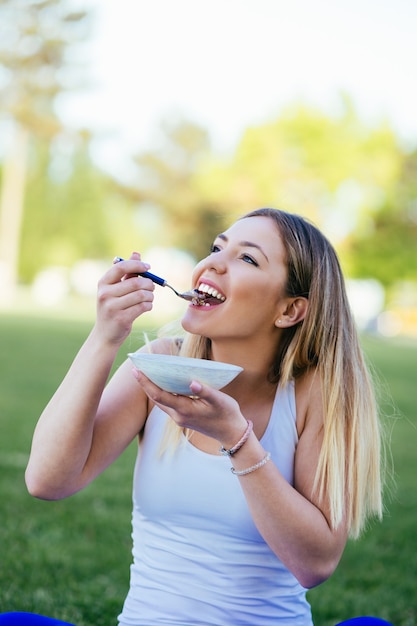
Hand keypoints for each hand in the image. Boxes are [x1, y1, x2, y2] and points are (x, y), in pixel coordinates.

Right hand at [94, 252, 154, 345]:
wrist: (105, 334)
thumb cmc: (113, 308)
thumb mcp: (115, 289)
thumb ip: (126, 272)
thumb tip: (136, 254)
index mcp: (103, 283)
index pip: (121, 267)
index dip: (137, 265)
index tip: (148, 267)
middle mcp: (105, 294)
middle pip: (135, 282)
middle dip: (148, 284)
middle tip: (152, 288)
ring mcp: (112, 307)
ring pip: (141, 295)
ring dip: (150, 296)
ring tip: (149, 298)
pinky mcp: (121, 319)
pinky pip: (143, 307)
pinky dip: (149, 305)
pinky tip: (146, 306)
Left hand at [132, 369, 246, 445]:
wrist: (231, 433)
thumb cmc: (227, 414)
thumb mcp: (219, 400)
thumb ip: (205, 391)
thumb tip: (192, 382)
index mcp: (185, 410)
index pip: (159, 395)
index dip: (146, 382)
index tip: (137, 370)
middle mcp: (178, 416)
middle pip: (156, 398)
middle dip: (145, 384)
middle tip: (136, 368)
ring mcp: (179, 418)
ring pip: (160, 402)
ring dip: (152, 389)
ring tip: (145, 374)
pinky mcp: (183, 418)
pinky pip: (167, 404)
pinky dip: (161, 393)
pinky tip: (162, 384)